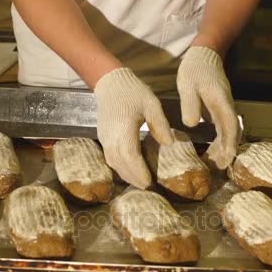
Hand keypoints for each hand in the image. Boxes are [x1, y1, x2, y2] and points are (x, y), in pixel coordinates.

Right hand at [94, 68, 173, 188]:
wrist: (110, 83)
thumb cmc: (132, 92)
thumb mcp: (151, 104)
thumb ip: (160, 124)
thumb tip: (169, 144)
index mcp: (124, 129)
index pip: (130, 157)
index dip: (139, 172)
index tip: (149, 182)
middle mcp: (111, 137)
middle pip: (120, 164)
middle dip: (133, 178)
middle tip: (147, 188)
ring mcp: (104, 138)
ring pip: (113, 163)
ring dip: (126, 174)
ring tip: (139, 182)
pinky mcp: (102, 138)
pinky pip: (110, 158)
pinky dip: (120, 167)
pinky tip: (130, 169)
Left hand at [177, 46, 239, 168]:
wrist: (204, 54)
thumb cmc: (195, 69)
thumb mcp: (188, 85)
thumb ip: (190, 103)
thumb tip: (192, 124)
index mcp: (220, 101)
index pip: (230, 125)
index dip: (229, 143)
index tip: (227, 159)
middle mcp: (226, 105)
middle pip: (232, 132)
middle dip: (228, 150)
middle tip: (221, 168)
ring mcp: (224, 107)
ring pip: (228, 130)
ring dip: (224, 147)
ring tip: (216, 163)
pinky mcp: (219, 108)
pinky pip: (223, 127)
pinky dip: (220, 140)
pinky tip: (212, 150)